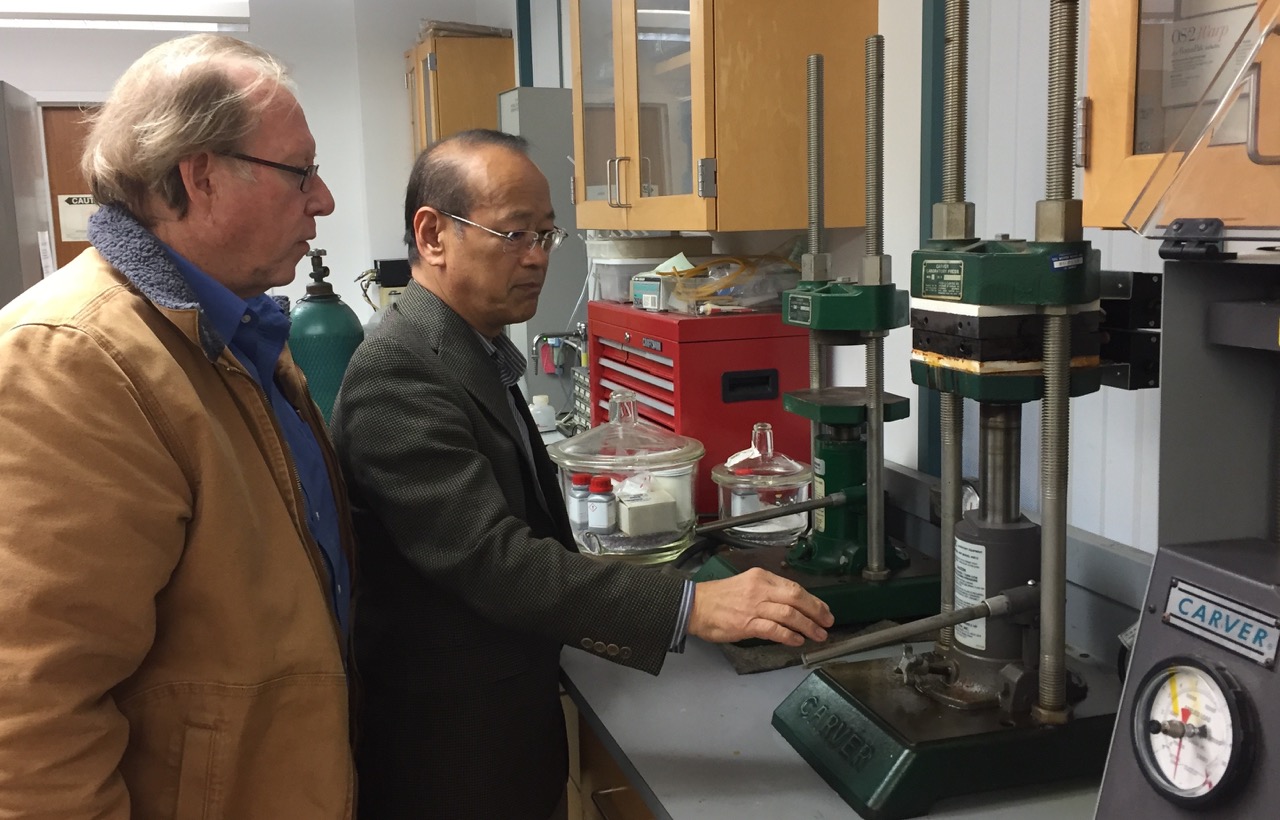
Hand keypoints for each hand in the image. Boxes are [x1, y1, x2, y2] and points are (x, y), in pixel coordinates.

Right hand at [688, 567, 833, 646]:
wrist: (694, 606)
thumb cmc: (719, 598)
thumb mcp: (746, 585)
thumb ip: (767, 593)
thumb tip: (790, 607)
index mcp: (761, 577)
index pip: (794, 587)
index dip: (813, 601)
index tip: (823, 610)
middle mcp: (760, 589)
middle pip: (796, 598)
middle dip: (816, 612)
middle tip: (828, 623)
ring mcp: (754, 606)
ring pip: (789, 614)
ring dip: (808, 626)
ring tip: (818, 635)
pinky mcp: (747, 624)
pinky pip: (775, 630)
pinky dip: (789, 636)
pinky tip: (798, 641)